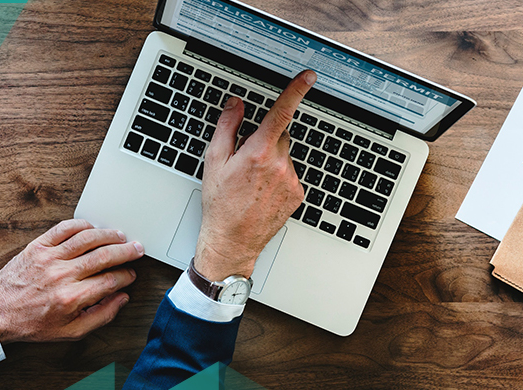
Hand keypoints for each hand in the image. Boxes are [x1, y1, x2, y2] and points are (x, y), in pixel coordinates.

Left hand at [0, 219, 142, 343]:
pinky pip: (64, 228)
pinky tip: (92, 228)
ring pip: (87, 238)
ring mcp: (49, 258)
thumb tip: (121, 299)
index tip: (130, 275)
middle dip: (126, 251)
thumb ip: (101, 316)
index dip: (126, 276)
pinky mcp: (38, 246)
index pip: (110, 281)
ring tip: (120, 236)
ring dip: (108, 235)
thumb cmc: (32, 323)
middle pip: (104, 256)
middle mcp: (62, 275)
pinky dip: (81, 224)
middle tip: (136, 249)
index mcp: (72, 298)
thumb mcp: (70, 331)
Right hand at [195, 70, 316, 280]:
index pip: (281, 113)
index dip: (296, 91)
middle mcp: (279, 164)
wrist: (232, 240)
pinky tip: (262, 192)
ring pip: (286, 155)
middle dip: (265, 140)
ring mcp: (291, 180)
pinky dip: (279, 177)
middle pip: (280, 135)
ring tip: (252, 182)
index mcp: (257, 153)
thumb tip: (236, 105)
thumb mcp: (214, 161)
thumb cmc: (220, 204)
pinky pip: (291, 174)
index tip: (308, 77)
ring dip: (272, 160)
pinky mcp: (297, 193)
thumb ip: (227, 127)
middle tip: (246, 160)